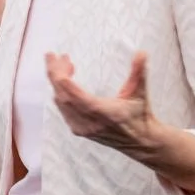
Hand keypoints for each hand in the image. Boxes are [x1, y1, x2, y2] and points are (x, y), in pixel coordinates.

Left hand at [46, 51, 160, 154]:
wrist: (140, 142)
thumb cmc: (139, 116)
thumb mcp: (140, 93)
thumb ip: (139, 72)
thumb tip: (142, 52)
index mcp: (106, 113)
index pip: (78, 97)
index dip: (65, 80)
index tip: (59, 61)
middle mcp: (91, 123)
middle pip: (64, 96)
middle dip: (55, 74)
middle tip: (52, 56)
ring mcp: (83, 128)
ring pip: (60, 102)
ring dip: (57, 82)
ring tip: (62, 64)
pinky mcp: (78, 130)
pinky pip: (62, 109)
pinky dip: (60, 93)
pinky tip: (63, 80)